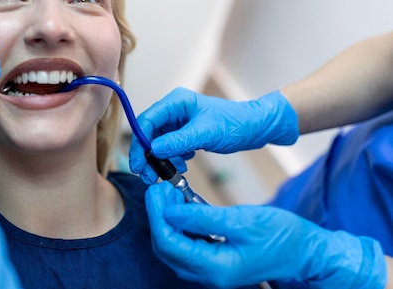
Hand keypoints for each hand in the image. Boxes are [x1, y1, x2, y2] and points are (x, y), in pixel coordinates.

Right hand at [129, 88, 298, 183]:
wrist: (256, 128)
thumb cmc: (235, 123)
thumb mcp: (206, 133)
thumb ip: (178, 141)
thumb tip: (154, 150)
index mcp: (176, 102)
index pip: (147, 120)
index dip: (140, 142)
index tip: (139, 163)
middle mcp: (174, 110)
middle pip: (149, 133)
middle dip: (148, 155)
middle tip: (147, 176)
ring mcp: (179, 122)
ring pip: (158, 143)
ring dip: (161, 160)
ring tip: (170, 174)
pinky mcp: (185, 133)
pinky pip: (170, 148)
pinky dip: (172, 159)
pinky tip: (183, 166)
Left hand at [145, 182, 385, 287]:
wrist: (307, 253)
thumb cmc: (283, 236)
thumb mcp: (242, 220)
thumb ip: (202, 218)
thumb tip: (170, 211)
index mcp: (215, 268)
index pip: (169, 243)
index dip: (157, 215)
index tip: (156, 191)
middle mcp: (210, 275)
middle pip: (167, 248)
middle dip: (159, 217)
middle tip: (160, 189)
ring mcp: (213, 271)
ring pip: (175, 248)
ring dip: (168, 221)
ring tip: (170, 194)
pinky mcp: (217, 262)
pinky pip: (189, 246)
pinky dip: (181, 226)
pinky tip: (184, 206)